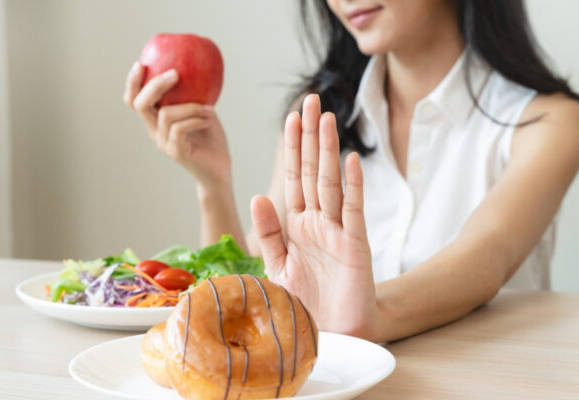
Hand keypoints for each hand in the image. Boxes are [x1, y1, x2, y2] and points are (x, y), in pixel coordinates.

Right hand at [123, 62, 230, 188]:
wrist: (219, 170)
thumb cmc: (212, 140)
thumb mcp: (202, 111)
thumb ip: (194, 94)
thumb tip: (196, 67)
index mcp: (157, 121)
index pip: (135, 100)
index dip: (133, 83)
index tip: (141, 64)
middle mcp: (155, 131)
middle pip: (140, 104)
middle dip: (155, 85)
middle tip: (175, 74)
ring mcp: (164, 143)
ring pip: (165, 114)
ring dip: (190, 106)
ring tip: (209, 108)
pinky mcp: (176, 152)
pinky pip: (179, 129)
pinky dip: (195, 119)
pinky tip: (208, 118)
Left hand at [250, 94, 377, 337]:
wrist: (335, 334)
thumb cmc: (308, 302)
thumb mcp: (279, 266)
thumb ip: (270, 231)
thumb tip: (257, 195)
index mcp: (298, 226)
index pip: (293, 179)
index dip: (292, 149)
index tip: (290, 119)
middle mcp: (318, 223)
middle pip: (313, 171)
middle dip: (310, 137)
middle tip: (310, 101)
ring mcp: (338, 232)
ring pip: (331, 183)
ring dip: (328, 151)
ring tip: (326, 119)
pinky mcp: (356, 247)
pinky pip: (354, 212)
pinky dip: (353, 186)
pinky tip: (351, 161)